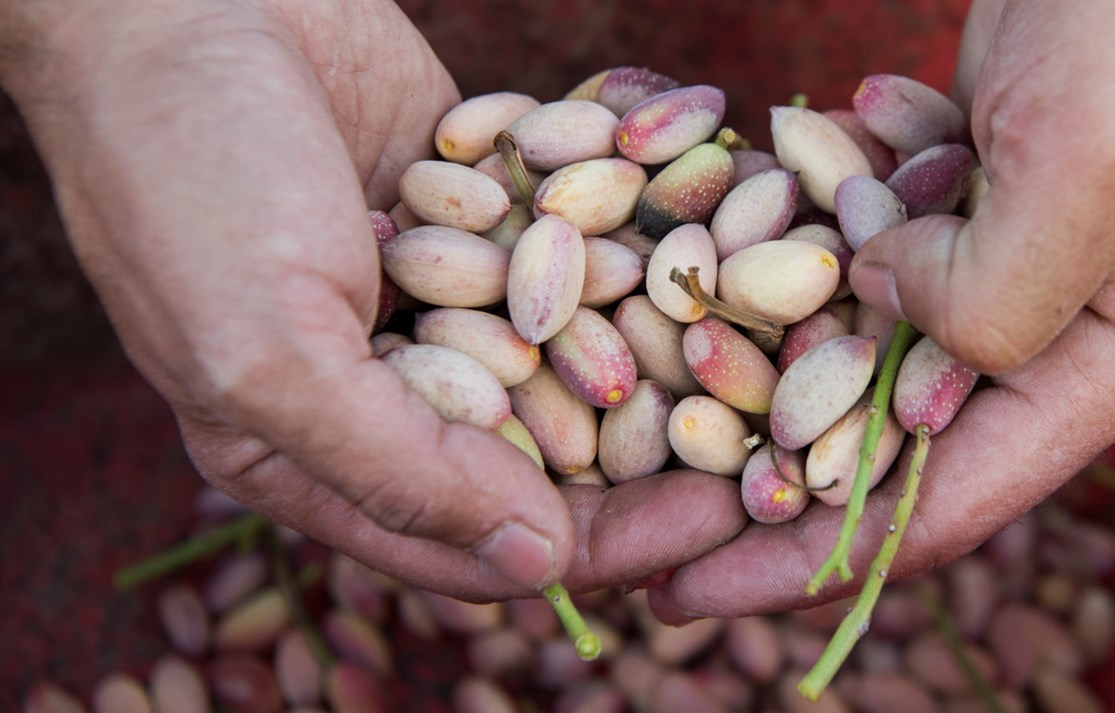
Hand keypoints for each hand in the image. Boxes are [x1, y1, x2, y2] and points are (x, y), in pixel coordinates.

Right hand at [1, 0, 744, 600]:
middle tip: (778, 442)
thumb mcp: (268, 348)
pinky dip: (648, 241)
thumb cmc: (187, 179)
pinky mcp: (485, 209)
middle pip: (549, 453)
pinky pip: (581, 242)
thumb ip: (399, 466)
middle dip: (661, 452)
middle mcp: (393, 381)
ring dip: (672, 348)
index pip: (484, 536)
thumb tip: (536, 565)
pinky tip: (734, 240)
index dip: (603, 543)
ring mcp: (445, 290)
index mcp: (321, 450)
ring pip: (580, 347)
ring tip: (782, 347)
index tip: (717, 518)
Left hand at [648, 0, 1114, 620]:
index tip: (687, 592)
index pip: (945, 505)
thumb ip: (996, 288)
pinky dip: (811, 211)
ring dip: (763, 338)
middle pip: (884, 447)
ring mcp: (1003, 268)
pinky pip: (858, 245)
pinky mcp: (957, 206)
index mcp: (1110, 362)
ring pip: (854, 343)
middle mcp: (1055, 336)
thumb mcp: (1091, 162)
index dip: (808, 560)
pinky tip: (796, 139)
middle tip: (631, 522)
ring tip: (653, 358)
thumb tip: (875, 312)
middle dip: (758, 481)